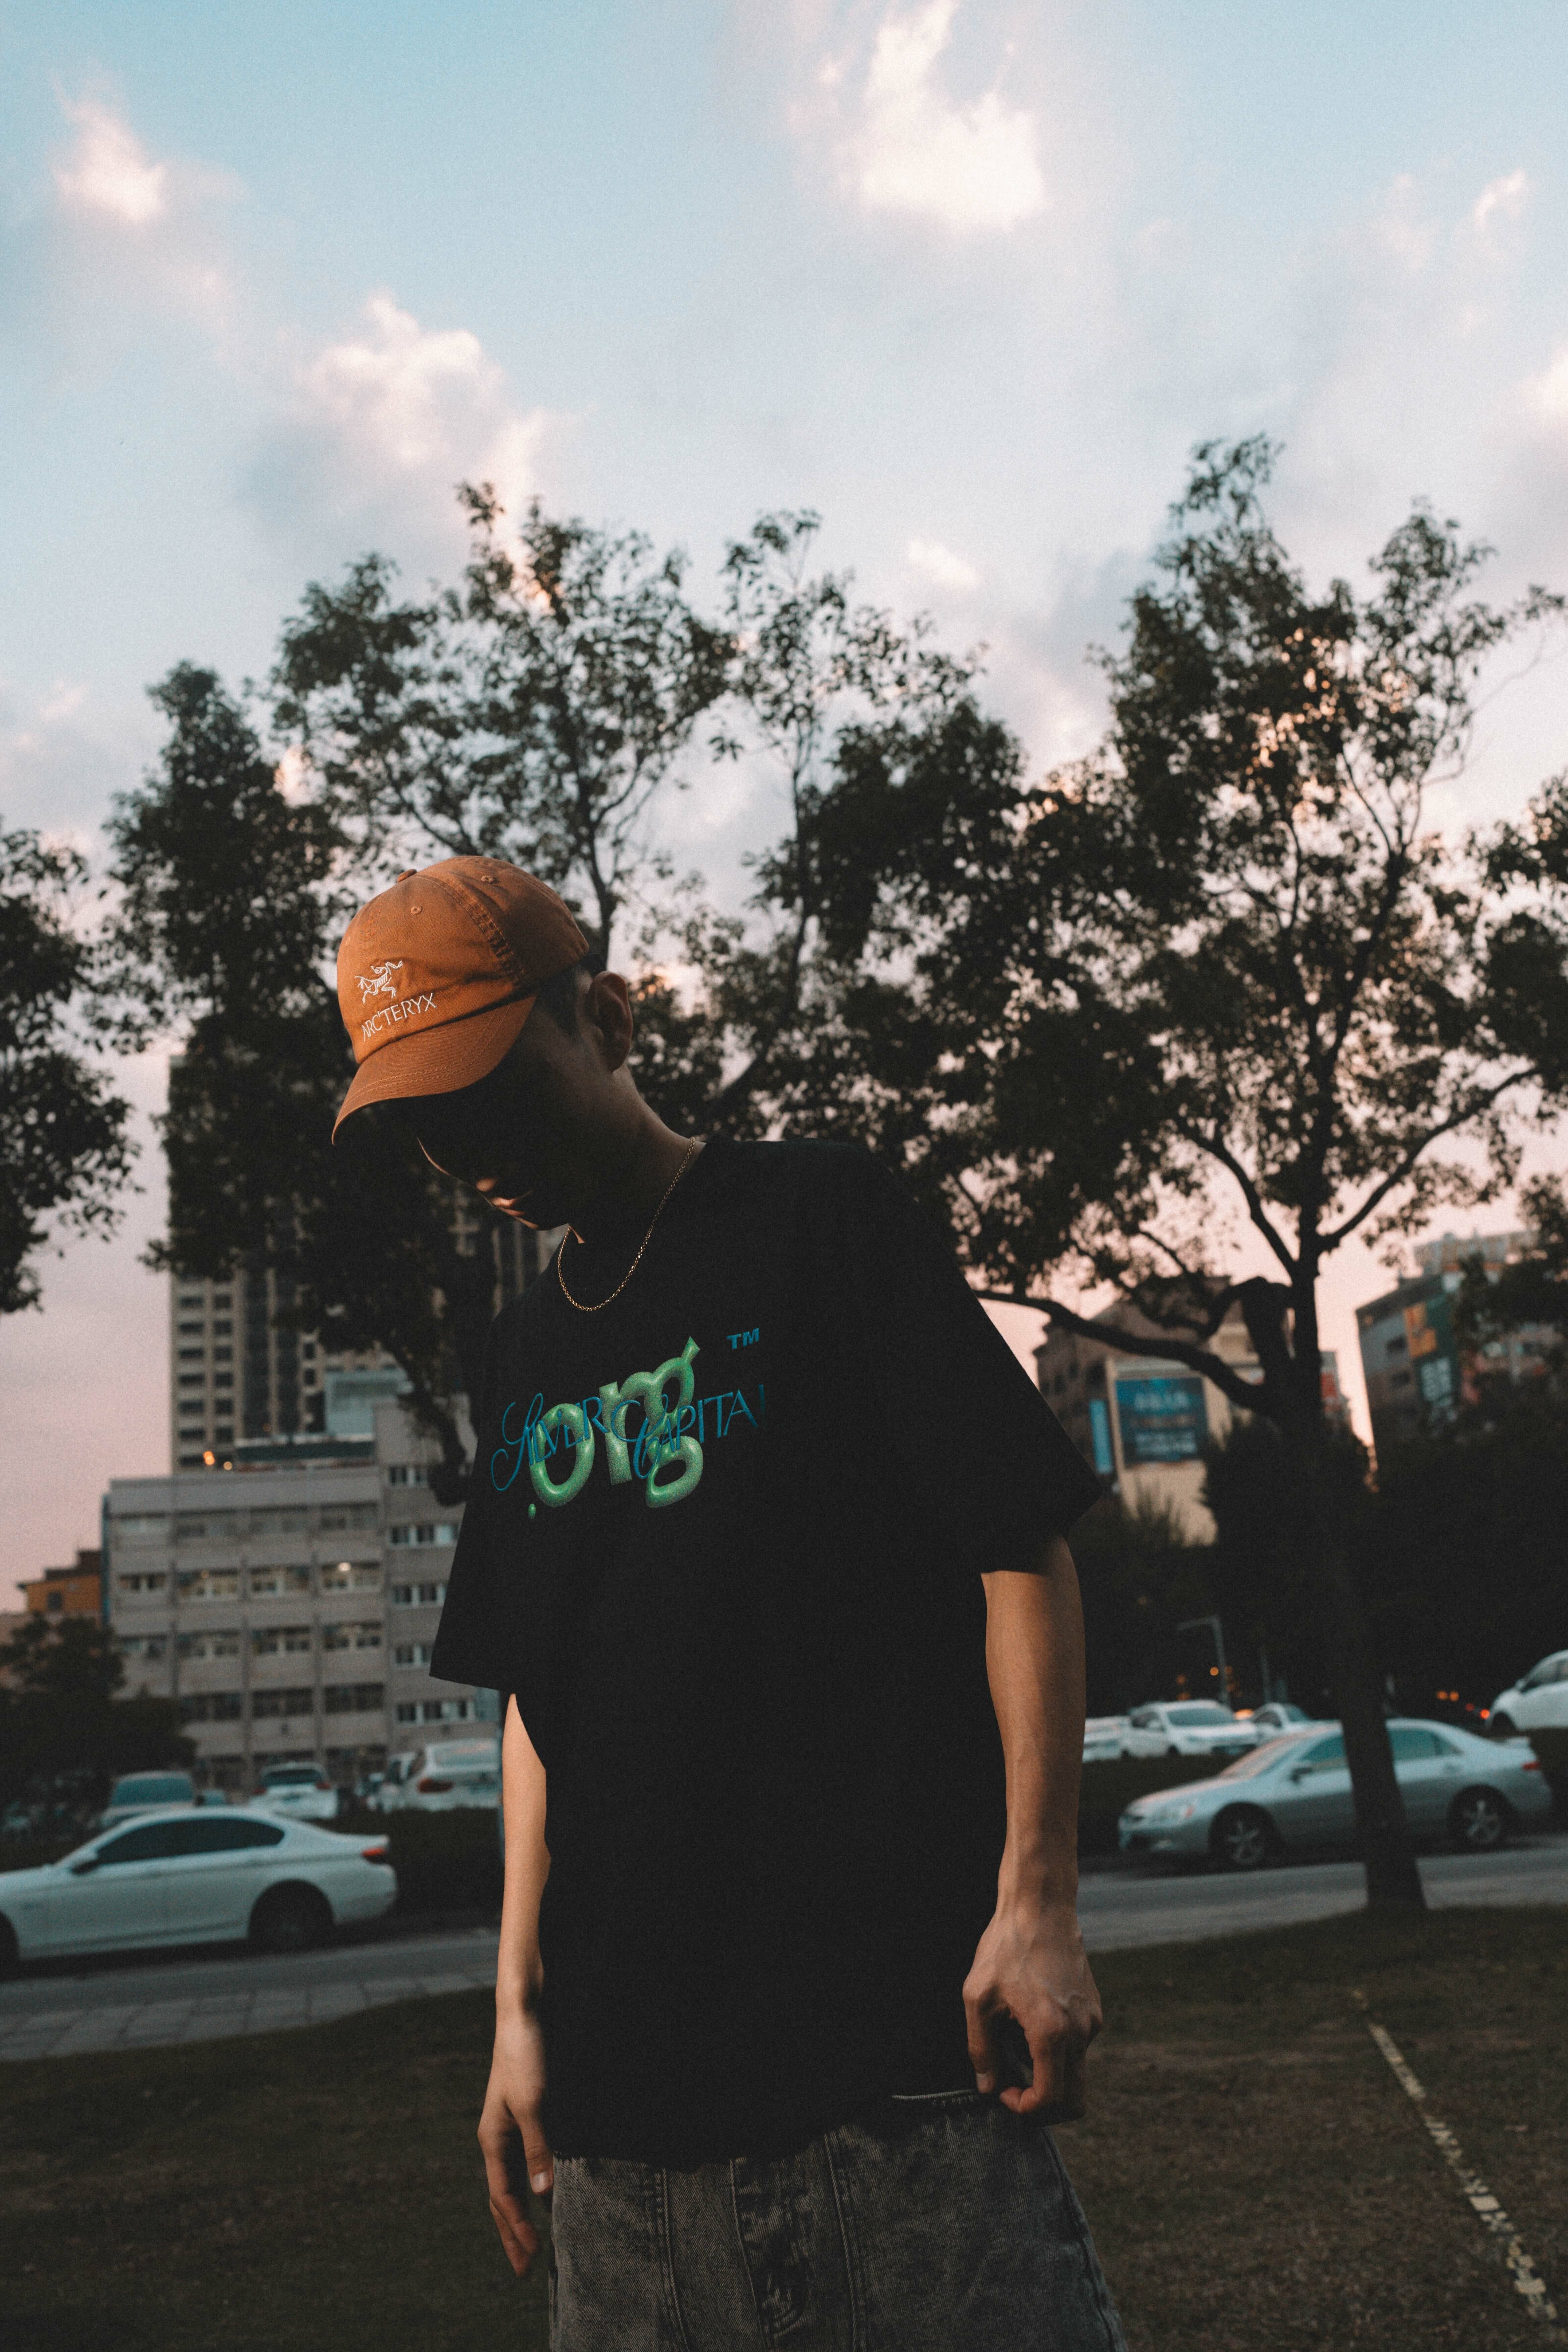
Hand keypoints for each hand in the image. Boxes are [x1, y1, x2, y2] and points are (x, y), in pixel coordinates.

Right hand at [478, 2006, 554, 2277]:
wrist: (524, 2014)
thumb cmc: (526, 2056)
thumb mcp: (534, 2103)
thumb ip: (539, 2148)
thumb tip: (543, 2194)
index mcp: (492, 2140)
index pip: (503, 2198)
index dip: (517, 2229)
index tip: (534, 2257)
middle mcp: (498, 2138)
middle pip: (502, 2197)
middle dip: (512, 2233)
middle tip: (525, 2270)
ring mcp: (510, 2127)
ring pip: (512, 2182)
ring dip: (521, 2214)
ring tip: (533, 2243)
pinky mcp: (526, 2114)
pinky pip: (524, 2161)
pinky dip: (532, 2185)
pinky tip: (544, 2194)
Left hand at [963, 1896, 1102, 2120]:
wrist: (1041, 1905)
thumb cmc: (1006, 1946)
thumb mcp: (978, 1998)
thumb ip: (981, 2049)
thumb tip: (987, 2086)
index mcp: (1052, 2032)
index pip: (1049, 2100)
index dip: (1023, 2108)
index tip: (1002, 2090)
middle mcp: (1081, 2032)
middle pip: (1074, 2101)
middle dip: (1044, 2107)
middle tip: (1014, 2087)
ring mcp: (1092, 2021)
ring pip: (1077, 2074)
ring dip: (1049, 2075)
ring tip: (1016, 2044)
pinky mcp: (1094, 2010)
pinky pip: (1078, 2047)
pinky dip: (1057, 2052)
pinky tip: (1031, 2022)